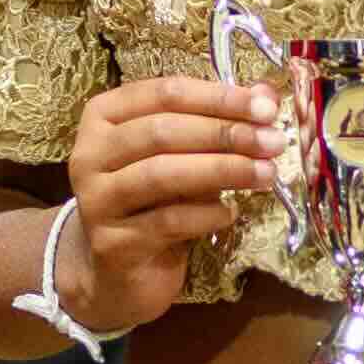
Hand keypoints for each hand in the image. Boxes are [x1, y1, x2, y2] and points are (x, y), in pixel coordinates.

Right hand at [64, 76, 281, 333]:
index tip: (266, 108)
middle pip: (162, 130)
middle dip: (225, 133)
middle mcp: (90, 153)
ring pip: (162, 174)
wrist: (122, 271)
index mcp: (104, 116)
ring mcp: (96, 199)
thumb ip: (220, 122)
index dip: (218, 97)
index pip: (164, 93)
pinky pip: (168, 220)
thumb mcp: (186, 156)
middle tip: (273, 142)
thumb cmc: (156, 201)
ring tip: (265, 174)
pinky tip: (232, 213)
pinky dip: (207, 214)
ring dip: (222, 170)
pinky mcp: (111, 243)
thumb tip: (266, 95)